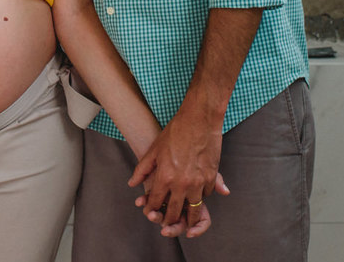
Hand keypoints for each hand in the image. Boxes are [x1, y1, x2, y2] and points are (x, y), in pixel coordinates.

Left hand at [128, 113, 229, 237]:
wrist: (199, 119)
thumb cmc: (175, 132)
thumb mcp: (154, 149)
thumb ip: (142, 169)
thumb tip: (132, 184)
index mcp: (165, 177)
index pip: (156, 201)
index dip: (153, 208)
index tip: (152, 211)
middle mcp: (181, 183)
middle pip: (174, 211)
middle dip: (170, 219)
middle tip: (168, 224)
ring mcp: (198, 182)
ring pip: (193, 209)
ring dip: (189, 217)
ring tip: (187, 222)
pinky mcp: (211, 177)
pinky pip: (206, 195)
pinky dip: (201, 197)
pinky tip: (198, 196)